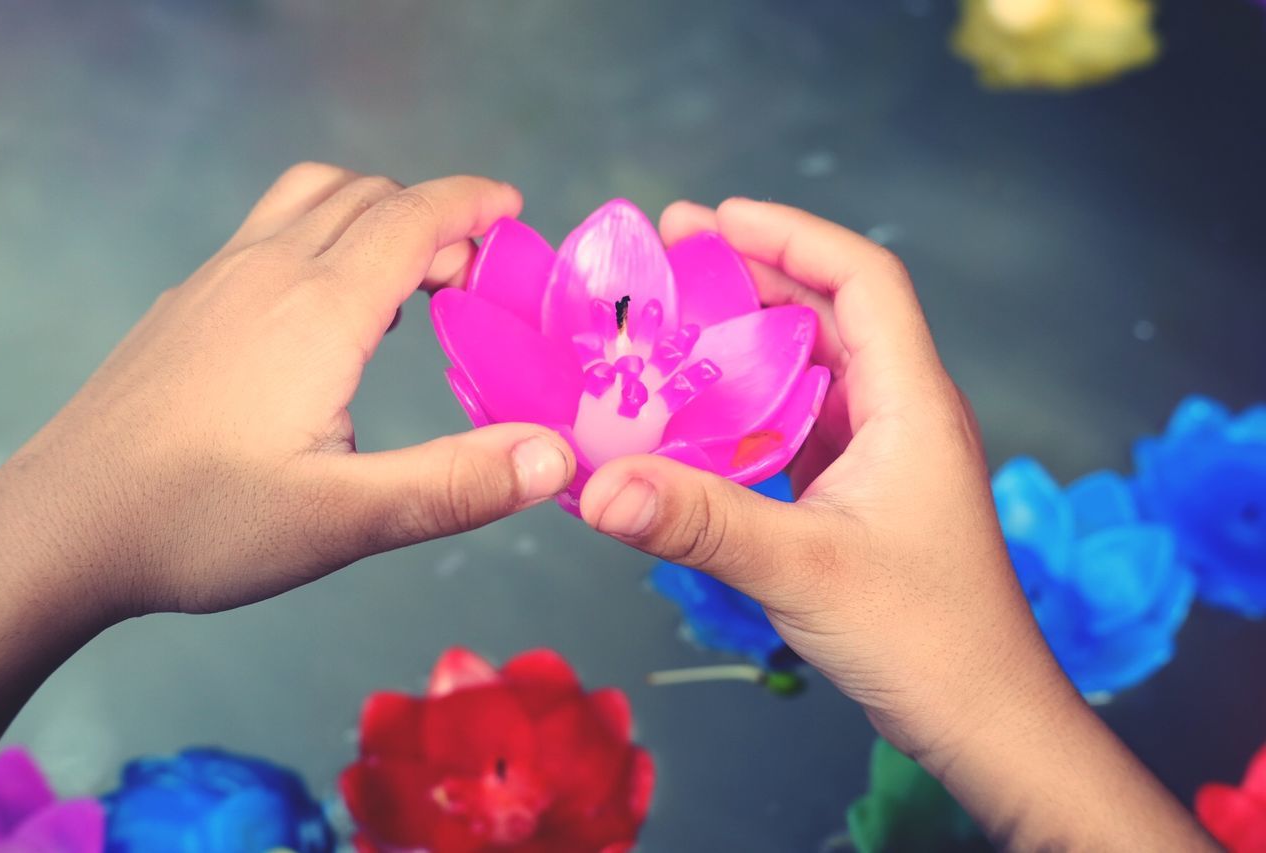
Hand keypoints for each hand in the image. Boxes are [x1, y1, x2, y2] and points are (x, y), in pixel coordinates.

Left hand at [0, 163, 574, 621]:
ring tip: (411, 276)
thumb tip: (558, 457)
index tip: (514, 213)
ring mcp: (218, 281)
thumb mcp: (343, 519)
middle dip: (436, 214)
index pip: (412, 217)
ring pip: (312, 198)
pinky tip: (328, 311)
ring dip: (375, 213)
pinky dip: (325, 235)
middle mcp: (268, 272)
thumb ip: (456, 484)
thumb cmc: (198, 524)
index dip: (472, 204)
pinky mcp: (189, 304)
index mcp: (318, 309)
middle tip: (478, 274)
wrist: (63, 527)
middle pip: (368, 197)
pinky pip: (271, 230)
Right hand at [578, 198, 1210, 849]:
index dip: (791, 235)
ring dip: (743, 349)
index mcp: (910, 404)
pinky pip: (796, 429)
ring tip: (669, 335)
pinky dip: (745, 414)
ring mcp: (881, 458)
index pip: (861, 280)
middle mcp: (900, 415)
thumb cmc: (926, 638)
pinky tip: (692, 426)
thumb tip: (601, 488)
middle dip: (749, 281)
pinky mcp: (860, 498)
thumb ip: (701, 522)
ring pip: (808, 374)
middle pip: (826, 315)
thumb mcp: (803, 570)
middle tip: (668, 268)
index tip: (714, 218)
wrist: (983, 718)